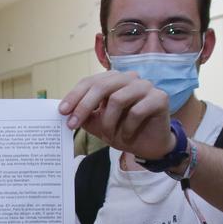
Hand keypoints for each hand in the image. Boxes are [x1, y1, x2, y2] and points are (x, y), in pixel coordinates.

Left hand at [59, 71, 174, 158]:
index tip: (62, 111)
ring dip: (108, 122)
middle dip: (84, 106)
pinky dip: (127, 127)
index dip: (75, 96)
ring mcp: (146, 86)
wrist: (149, 145)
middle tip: (72, 124)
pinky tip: (127, 135)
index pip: (90, 81)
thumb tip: (65, 111)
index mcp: (114, 79)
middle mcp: (129, 78)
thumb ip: (84, 115)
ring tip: (108, 136)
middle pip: (102, 86)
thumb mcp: (98, 124)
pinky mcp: (160, 98)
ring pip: (118, 99)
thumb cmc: (123, 130)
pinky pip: (137, 111)